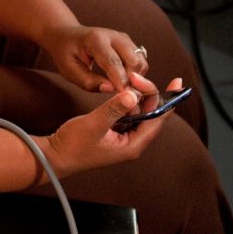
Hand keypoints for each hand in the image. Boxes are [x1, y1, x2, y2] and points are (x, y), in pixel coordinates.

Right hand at [44, 74, 181, 177]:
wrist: (55, 157)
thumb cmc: (73, 145)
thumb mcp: (93, 125)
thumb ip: (113, 109)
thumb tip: (133, 95)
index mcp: (133, 145)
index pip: (158, 119)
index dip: (169, 100)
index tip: (178, 83)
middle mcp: (132, 142)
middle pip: (151, 114)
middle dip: (147, 93)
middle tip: (136, 76)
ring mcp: (124, 138)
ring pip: (139, 113)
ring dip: (137, 96)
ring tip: (130, 81)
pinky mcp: (115, 133)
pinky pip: (128, 114)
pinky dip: (127, 101)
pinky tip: (123, 91)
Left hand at [47, 24, 149, 92]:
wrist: (67, 36)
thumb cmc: (66, 54)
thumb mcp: (69, 71)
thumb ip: (89, 81)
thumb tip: (112, 90)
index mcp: (95, 40)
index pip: (113, 62)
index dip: (121, 81)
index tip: (126, 98)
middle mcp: (114, 36)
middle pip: (134, 61)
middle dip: (133, 82)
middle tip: (126, 99)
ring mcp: (123, 39)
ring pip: (140, 62)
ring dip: (137, 79)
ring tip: (124, 93)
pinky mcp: (129, 44)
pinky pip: (140, 62)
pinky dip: (137, 75)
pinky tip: (126, 85)